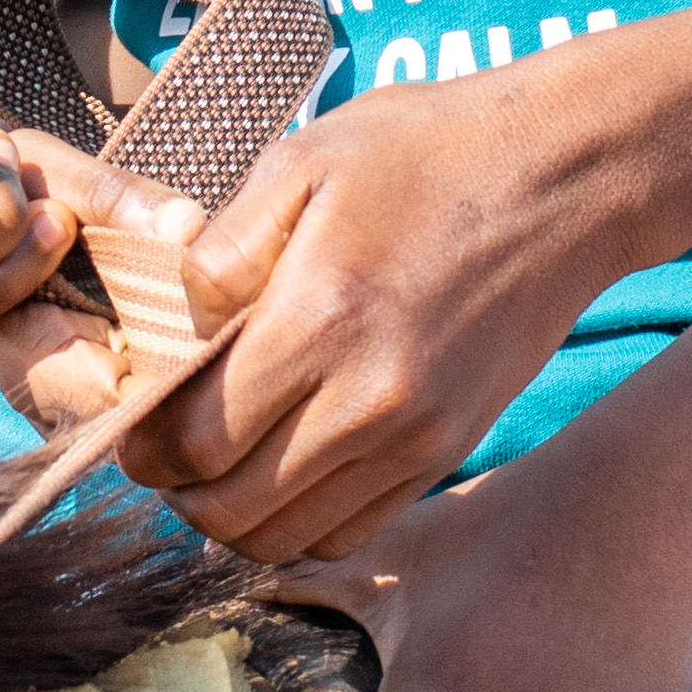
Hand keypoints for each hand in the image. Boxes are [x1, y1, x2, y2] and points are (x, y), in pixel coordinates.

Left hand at [128, 54, 651, 561]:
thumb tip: (172, 331)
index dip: (142, 448)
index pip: (195, 439)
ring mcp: (417, 438)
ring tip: (219, 459)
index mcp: (318, 319)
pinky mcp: (449, 451)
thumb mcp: (302, 163)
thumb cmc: (425, 152)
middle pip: (231, 511)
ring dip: (235, 516)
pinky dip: (301, 521)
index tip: (128, 426)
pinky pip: (351, 531)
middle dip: (178, 488)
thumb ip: (220, 254)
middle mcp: (369, 398)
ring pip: (288, 539)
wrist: (562, 177)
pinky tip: (284, 466)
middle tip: (164, 446)